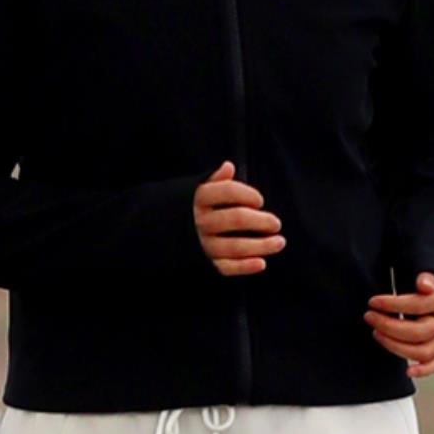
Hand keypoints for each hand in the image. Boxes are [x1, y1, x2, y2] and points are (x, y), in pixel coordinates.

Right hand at [189, 159, 285, 274]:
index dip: (247, 194)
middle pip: (236, 219)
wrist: (154, 232)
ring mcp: (201, 244)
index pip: (228, 192)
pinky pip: (226, 267)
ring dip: (261, 245)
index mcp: (198, 199)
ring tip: (279, 242)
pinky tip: (261, 263)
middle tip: (276, 223)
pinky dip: (245, 267)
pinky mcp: (203, 262)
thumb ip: (214, 180)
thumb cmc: (182, 208)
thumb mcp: (192, 189)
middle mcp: (200, 221)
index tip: (260, 200)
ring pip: (236, 246)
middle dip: (260, 221)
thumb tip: (229, 166)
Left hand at [365, 268, 433, 381]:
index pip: (419, 304)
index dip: (393, 304)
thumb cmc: (427, 278)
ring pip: (425, 351)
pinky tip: (407, 371)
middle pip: (421, 331)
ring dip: (397, 346)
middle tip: (369, 317)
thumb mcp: (427, 268)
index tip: (373, 302)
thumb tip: (424, 284)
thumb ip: (426, 274)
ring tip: (377, 333)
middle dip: (390, 326)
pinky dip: (423, 370)